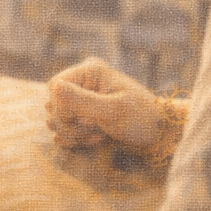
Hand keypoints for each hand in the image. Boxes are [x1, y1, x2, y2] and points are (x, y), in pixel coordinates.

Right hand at [45, 57, 160, 150]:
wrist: (158, 134)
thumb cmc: (141, 118)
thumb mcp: (114, 110)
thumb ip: (83, 100)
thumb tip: (55, 88)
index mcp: (89, 72)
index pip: (54, 86)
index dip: (62, 107)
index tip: (83, 119)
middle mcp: (82, 83)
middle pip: (53, 104)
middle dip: (70, 123)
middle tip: (95, 128)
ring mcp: (81, 100)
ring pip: (56, 119)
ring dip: (74, 133)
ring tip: (99, 134)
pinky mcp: (81, 117)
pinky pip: (63, 129)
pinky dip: (75, 138)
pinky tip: (94, 138)